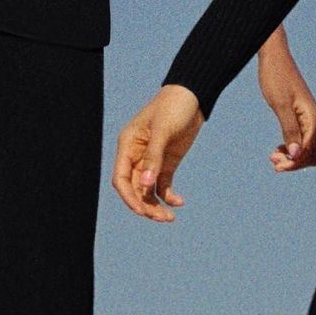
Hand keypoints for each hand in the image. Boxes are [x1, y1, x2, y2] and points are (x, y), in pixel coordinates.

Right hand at [112, 83, 204, 221]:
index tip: (142, 211)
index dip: (129, 197)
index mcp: (128, 145)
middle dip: (145, 205)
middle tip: (161, 218)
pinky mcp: (166, 164)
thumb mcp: (163, 131)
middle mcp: (136, 156)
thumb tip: (146, 186)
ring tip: (170, 217)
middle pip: (135, 189)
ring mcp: (151, 161)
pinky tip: (179, 202)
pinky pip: (163, 186)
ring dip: (156, 205)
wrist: (193, 96)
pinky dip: (169, 196)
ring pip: (148, 191)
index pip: (121, 178)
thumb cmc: (173, 107)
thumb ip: (154, 158)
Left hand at [257, 25, 315, 171]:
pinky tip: (277, 148)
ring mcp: (309, 121)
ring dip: (293, 158)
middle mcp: (315, 121)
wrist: (274, 58)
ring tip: (273, 156)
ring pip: (308, 150)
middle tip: (274, 161)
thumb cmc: (276, 77)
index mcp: (313, 118)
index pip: (310, 152)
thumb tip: (296, 154)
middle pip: (313, 155)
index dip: (295, 163)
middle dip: (295, 163)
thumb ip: (289, 130)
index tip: (276, 164)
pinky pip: (302, 142)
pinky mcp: (301, 119)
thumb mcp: (280, 105)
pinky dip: (291, 150)